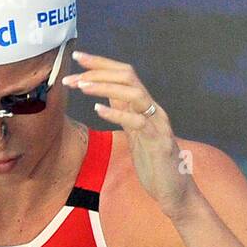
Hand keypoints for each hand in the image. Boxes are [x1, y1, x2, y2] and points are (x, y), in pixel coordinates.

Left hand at [63, 50, 194, 217]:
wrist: (174, 191)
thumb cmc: (154, 163)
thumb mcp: (134, 134)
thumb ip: (124, 113)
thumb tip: (106, 96)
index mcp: (145, 106)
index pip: (123, 74)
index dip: (101, 63)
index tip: (77, 56)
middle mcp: (152, 109)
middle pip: (128, 76)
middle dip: (98, 71)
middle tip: (72, 76)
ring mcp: (157, 124)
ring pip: (133, 93)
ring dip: (105, 87)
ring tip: (82, 86)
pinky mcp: (159, 142)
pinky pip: (137, 122)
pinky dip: (116, 113)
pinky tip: (97, 109)